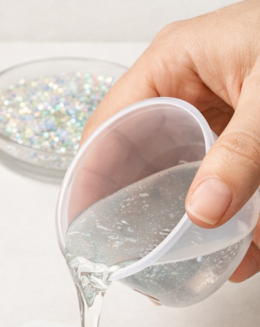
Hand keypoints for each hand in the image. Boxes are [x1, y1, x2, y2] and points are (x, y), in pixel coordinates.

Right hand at [83, 0, 259, 281]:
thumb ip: (241, 153)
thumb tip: (203, 211)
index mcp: (173, 63)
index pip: (109, 125)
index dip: (90, 176)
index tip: (83, 224)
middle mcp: (188, 87)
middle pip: (142, 156)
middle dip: (142, 208)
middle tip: (135, 256)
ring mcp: (220, 111)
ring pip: (188, 175)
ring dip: (193, 220)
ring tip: (192, 264)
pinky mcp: (249, 134)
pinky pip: (230, 180)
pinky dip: (238, 216)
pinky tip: (246, 250)